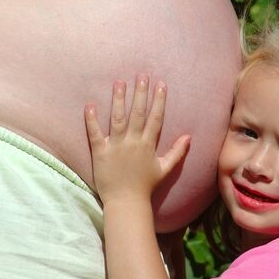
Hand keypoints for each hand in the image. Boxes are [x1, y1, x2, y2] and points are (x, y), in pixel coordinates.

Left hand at [85, 74, 190, 205]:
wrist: (126, 202)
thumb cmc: (145, 186)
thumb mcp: (164, 169)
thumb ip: (177, 152)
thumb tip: (189, 137)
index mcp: (147, 145)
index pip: (155, 118)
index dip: (159, 100)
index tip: (161, 84)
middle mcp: (132, 142)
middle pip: (137, 113)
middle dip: (140, 93)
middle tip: (142, 75)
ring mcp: (116, 146)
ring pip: (117, 118)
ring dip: (118, 100)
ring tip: (119, 82)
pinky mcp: (100, 152)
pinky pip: (95, 133)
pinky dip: (91, 120)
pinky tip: (90, 105)